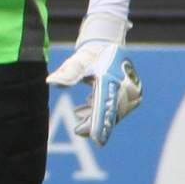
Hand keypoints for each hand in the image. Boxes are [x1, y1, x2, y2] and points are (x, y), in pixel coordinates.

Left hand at [47, 13, 142, 145]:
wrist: (108, 44)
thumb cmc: (91, 53)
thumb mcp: (78, 60)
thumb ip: (67, 72)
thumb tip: (51, 82)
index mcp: (111, 76)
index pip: (104, 104)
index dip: (99, 123)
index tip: (94, 139)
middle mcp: (125, 84)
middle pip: (111, 111)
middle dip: (96, 123)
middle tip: (78, 131)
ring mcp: (132, 88)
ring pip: (115, 111)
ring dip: (98, 117)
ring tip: (79, 121)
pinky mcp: (133, 92)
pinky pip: (119, 107)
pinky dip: (103, 111)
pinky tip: (86, 112)